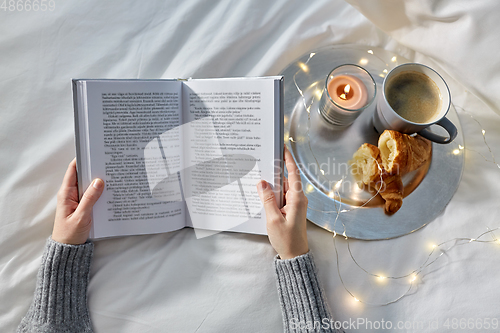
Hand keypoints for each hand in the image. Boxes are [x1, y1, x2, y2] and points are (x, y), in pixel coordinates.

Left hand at [52, 158, 103, 244]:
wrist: (68, 249)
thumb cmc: (70, 234)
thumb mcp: (81, 216)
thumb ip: (90, 199)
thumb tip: (98, 181)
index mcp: (66, 193)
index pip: (73, 170)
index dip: (82, 159)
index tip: (93, 152)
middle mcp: (71, 193)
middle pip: (83, 175)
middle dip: (94, 168)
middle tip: (109, 162)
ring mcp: (77, 199)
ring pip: (89, 185)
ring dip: (99, 180)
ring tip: (113, 174)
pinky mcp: (84, 205)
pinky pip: (92, 194)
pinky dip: (101, 191)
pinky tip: (111, 190)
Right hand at [256, 145, 308, 259]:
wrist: (295, 255)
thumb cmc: (287, 240)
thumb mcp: (273, 219)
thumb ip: (267, 199)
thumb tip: (262, 183)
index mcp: (297, 199)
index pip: (293, 173)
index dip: (288, 159)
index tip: (283, 147)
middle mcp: (298, 199)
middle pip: (286, 178)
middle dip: (275, 170)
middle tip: (264, 159)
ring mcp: (294, 204)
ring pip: (282, 187)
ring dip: (272, 183)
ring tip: (260, 175)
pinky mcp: (290, 209)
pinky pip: (281, 196)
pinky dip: (273, 193)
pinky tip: (263, 192)